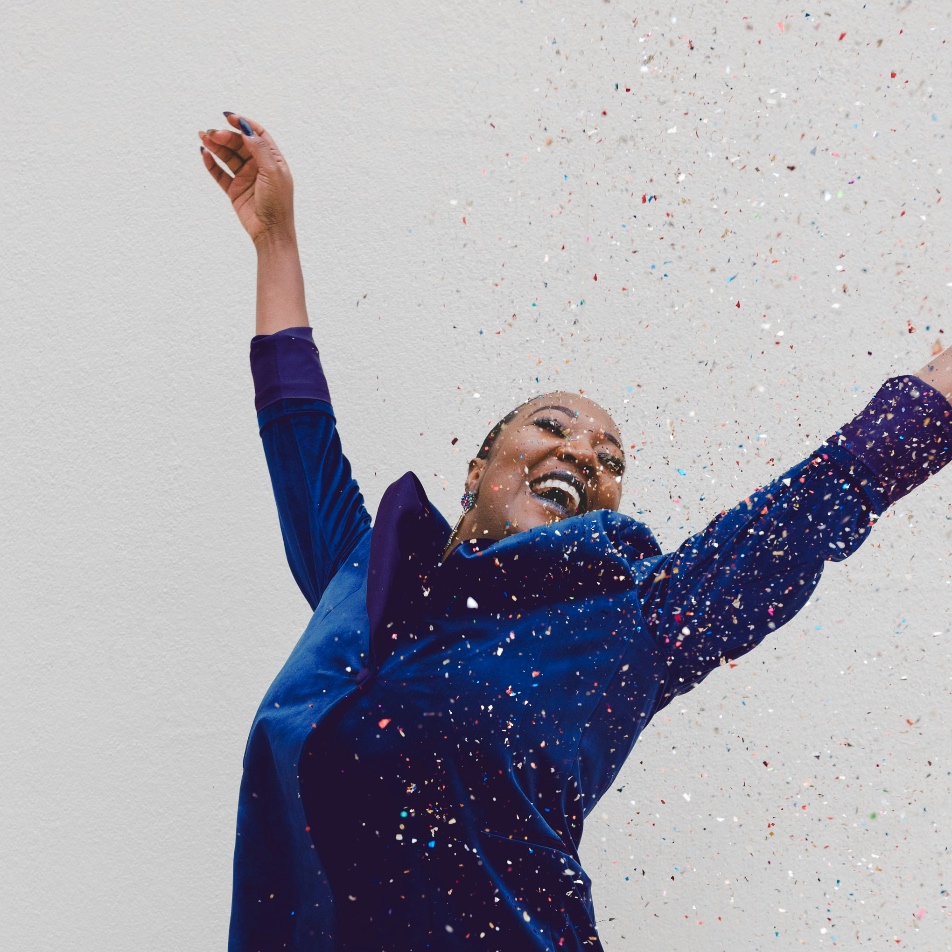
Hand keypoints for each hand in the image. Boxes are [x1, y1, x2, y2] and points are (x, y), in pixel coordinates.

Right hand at [199, 114, 294, 246]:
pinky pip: (220, 173)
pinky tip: (205, 154)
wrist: (271, 231)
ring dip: (216, 146)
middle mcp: (259, 166)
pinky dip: (212, 164)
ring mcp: (246, 177)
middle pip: (239, 144)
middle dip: (226, 136)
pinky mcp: (235, 190)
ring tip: (203, 137)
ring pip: (228, 156)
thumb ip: (259, 149)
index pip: (257, 134)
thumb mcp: (272, 172)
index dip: (243, 124)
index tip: (229, 117)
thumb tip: (246, 128)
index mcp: (273, 160)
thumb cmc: (278, 203)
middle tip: (213, 133)